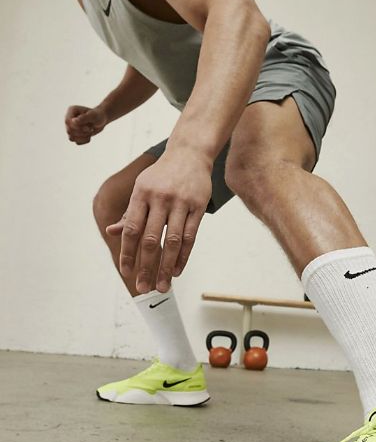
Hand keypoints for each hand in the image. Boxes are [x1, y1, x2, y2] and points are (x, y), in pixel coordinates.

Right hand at [64, 105, 107, 144]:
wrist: (102, 120)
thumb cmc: (98, 115)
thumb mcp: (93, 116)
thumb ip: (84, 118)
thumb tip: (74, 121)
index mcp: (71, 111)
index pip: (67, 121)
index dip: (76, 127)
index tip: (87, 127)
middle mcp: (69, 119)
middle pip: (69, 131)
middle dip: (82, 132)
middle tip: (90, 129)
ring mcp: (71, 127)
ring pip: (71, 138)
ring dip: (83, 137)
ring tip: (90, 131)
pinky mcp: (75, 134)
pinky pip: (76, 142)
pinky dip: (84, 140)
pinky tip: (89, 136)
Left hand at [106, 151, 211, 291]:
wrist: (190, 153)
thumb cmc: (161, 175)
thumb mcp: (142, 188)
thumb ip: (130, 212)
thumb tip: (112, 232)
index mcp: (141, 194)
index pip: (131, 229)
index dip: (127, 253)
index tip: (126, 272)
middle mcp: (159, 198)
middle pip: (151, 239)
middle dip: (146, 267)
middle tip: (143, 288)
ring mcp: (180, 202)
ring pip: (172, 241)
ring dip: (166, 267)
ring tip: (162, 287)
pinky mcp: (198, 206)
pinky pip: (190, 236)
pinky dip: (183, 256)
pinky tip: (177, 270)